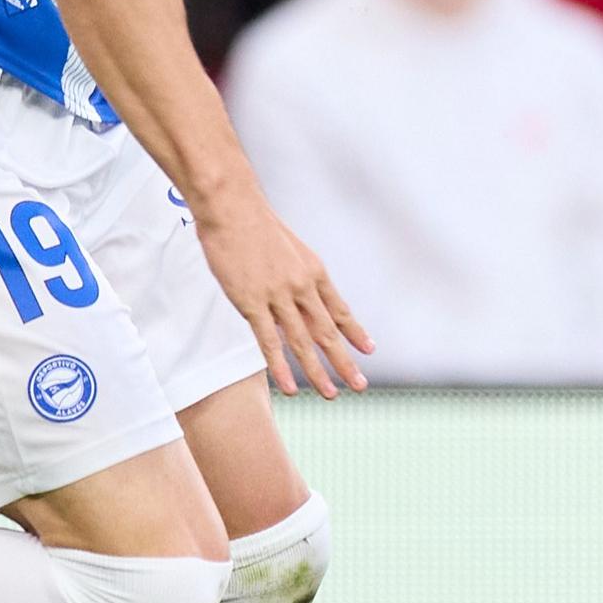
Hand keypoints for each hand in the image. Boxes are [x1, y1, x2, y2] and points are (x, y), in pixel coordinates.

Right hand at [194, 189, 372, 395]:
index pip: (339, 309)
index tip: (370, 350)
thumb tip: (297, 296)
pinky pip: (269, 342)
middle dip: (345, 362)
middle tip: (360, 386)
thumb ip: (295, 275)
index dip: (355, 331)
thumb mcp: (288, 249)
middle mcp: (303, 287)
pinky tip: (290, 387)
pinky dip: (281, 367)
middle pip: (328, 332)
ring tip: (331, 395)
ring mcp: (278, 296)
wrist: (233, 208)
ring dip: (317, 372)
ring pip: (303, 342)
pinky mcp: (252, 303)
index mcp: (314, 272)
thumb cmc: (255, 224)